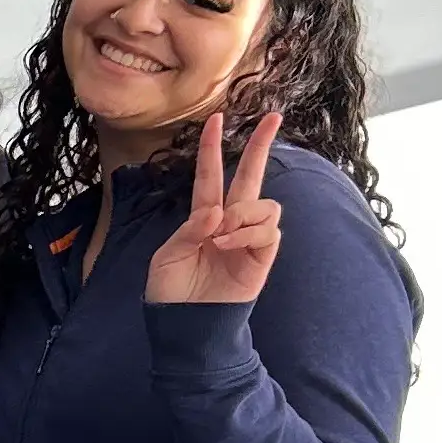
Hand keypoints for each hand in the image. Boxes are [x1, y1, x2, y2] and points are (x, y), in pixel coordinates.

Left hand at [145, 109, 284, 308]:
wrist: (185, 325)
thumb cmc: (172, 292)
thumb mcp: (168, 256)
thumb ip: (190, 229)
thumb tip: (217, 210)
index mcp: (202, 217)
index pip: (210, 176)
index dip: (212, 148)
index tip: (215, 120)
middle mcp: (229, 222)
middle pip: (251, 176)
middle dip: (262, 145)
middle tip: (273, 116)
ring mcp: (249, 238)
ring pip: (263, 203)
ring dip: (242, 212)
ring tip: (220, 235)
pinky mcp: (263, 256)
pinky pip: (268, 230)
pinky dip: (247, 232)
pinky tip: (227, 244)